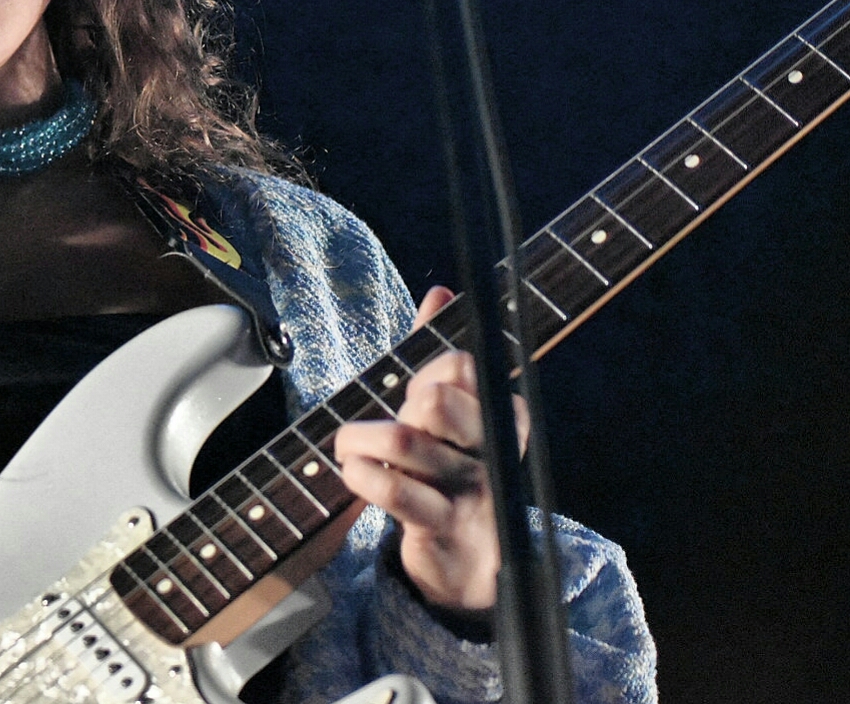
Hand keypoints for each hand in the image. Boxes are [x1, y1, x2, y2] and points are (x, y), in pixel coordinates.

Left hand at [331, 286, 528, 612]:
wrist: (467, 559)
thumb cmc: (449, 469)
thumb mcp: (449, 409)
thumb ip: (440, 350)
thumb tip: (440, 292)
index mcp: (502, 413)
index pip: (459, 365)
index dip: (423, 373)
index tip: (414, 394)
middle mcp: (493, 449)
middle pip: (433, 399)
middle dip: (395, 406)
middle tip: (384, 426)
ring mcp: (469, 490)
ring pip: (404, 442)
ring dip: (357, 437)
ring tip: (347, 445)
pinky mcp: (440, 527)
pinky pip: (392, 490)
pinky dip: (358, 473)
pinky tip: (353, 471)